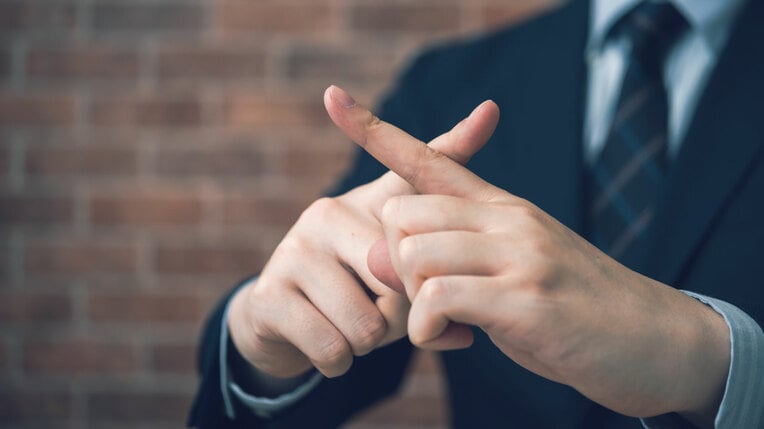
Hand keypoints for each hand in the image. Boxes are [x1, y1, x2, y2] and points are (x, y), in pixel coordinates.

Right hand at [227, 86, 499, 378]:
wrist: (282, 323)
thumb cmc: (355, 293)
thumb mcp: (392, 279)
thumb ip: (433, 288)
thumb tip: (467, 327)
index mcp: (370, 204)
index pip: (413, 170)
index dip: (457, 141)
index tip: (492, 110)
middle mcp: (329, 213)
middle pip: (397, 279)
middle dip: (400, 316)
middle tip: (382, 317)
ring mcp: (295, 250)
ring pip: (366, 323)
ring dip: (368, 345)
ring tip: (355, 331)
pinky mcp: (270, 293)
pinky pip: (331, 346)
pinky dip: (339, 362)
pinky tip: (331, 348)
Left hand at [333, 90, 730, 424]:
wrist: (654, 340)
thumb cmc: (572, 308)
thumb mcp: (510, 271)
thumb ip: (448, 261)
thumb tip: (381, 258)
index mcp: (501, 206)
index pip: (428, 157)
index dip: (374, 129)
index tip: (333, 98)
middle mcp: (508, 217)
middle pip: (400, 215)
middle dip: (395, 265)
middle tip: (427, 301)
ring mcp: (520, 253)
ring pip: (414, 254)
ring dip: (413, 303)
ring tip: (446, 326)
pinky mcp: (527, 298)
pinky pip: (439, 298)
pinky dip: (429, 329)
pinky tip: (457, 341)